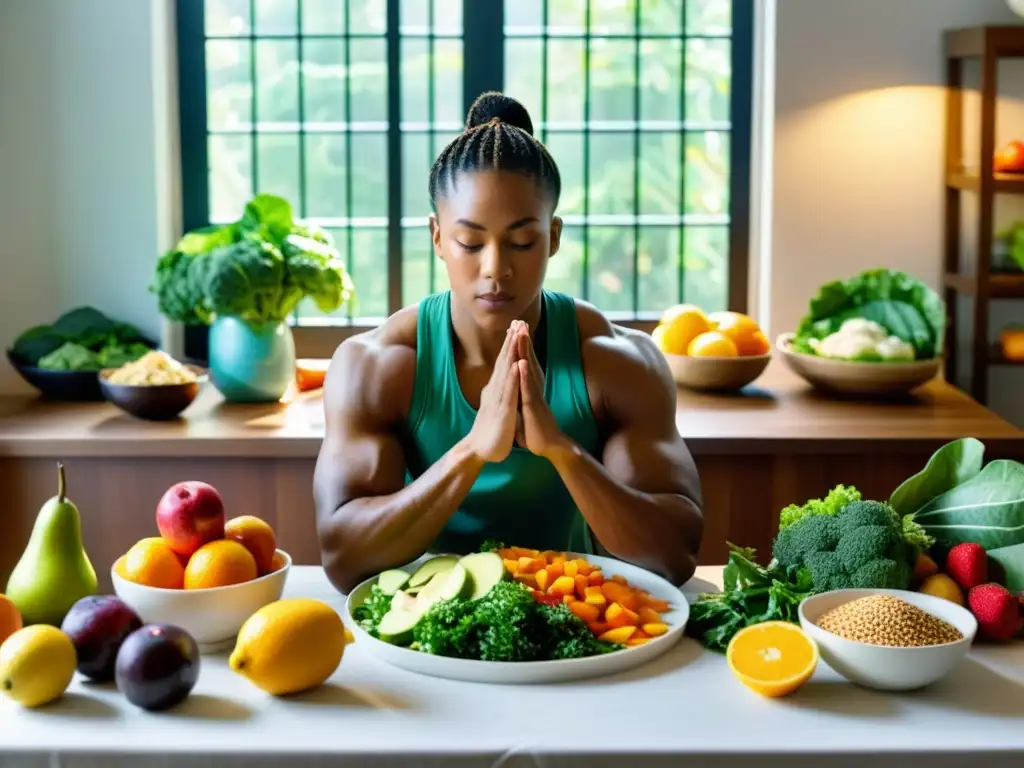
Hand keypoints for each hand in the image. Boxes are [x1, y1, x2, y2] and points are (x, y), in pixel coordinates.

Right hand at [465, 323, 520, 463]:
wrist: (479, 449)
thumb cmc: (490, 428)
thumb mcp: (496, 405)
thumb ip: (498, 392)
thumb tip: (500, 381)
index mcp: (497, 388)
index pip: (505, 362)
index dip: (510, 344)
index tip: (516, 326)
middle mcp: (496, 389)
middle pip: (505, 360)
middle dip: (511, 340)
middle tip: (517, 320)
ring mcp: (499, 398)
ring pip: (506, 371)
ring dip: (512, 352)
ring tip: (517, 334)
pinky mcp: (503, 411)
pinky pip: (509, 392)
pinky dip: (514, 377)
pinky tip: (518, 364)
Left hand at [513, 323, 567, 457]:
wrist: (549, 446)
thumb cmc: (537, 427)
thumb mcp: (527, 406)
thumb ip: (523, 393)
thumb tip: (518, 383)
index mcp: (530, 387)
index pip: (524, 362)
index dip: (519, 344)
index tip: (514, 327)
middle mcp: (534, 388)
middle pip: (528, 360)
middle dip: (523, 340)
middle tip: (519, 320)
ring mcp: (534, 397)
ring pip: (528, 370)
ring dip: (524, 351)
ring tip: (520, 333)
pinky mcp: (533, 408)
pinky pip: (528, 390)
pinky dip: (524, 377)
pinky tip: (521, 364)